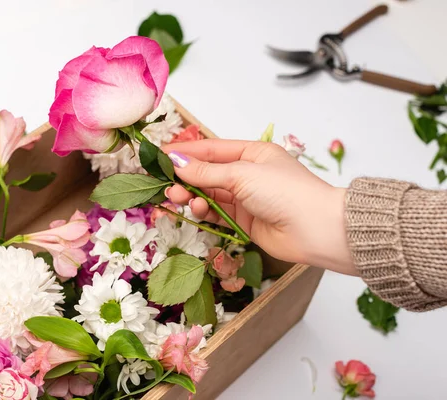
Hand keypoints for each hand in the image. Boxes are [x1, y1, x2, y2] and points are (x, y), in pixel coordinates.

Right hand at [163, 139, 355, 275]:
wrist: (315, 230)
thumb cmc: (284, 192)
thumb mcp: (242, 174)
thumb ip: (206, 172)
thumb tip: (176, 162)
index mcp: (252, 153)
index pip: (211, 149)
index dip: (185, 152)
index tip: (160, 156)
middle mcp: (248, 174)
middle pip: (207, 173)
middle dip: (186, 178)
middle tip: (166, 185)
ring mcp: (246, 199)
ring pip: (210, 195)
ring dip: (192, 196)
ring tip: (178, 199)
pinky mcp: (245, 221)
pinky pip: (217, 214)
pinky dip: (204, 212)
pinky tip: (196, 210)